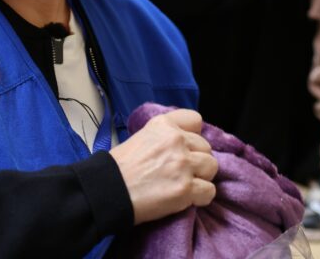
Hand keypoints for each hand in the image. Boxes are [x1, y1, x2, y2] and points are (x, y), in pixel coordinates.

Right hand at [110, 109, 217, 223]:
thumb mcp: (141, 137)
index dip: (193, 135)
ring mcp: (183, 164)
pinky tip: (188, 199)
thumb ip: (164, 137)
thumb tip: (181, 145)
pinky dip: (201, 197)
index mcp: (164, 125)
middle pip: (206, 147)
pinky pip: (209, 191)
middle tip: (181, 171)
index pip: (195, 120)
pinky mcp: (186, 189)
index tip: (185, 146)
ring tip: (185, 184)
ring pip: (211, 167)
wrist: (107, 190)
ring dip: (201, 177)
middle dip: (196, 159)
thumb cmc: (119, 167)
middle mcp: (176, 140)